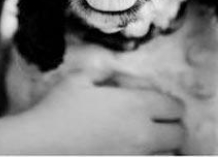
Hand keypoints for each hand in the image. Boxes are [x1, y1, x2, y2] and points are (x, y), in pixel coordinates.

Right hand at [0, 70, 184, 154]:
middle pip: (179, 134)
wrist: (39, 146)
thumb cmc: (57, 110)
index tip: (161, 105)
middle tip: (159, 125)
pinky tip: (135, 153)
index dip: (171, 104)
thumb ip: (105, 70)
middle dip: (173, 128)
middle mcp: (142, 134)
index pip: (175, 107)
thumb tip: (117, 70)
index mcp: (135, 105)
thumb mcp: (80, 78)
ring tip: (150, 144)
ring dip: (164, 149)